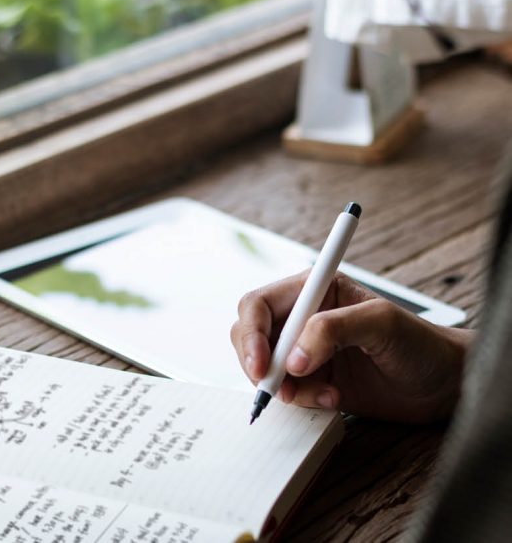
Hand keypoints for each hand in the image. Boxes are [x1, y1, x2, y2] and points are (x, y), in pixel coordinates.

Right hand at [231, 271, 471, 422]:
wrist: (442, 384)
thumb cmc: (421, 344)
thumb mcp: (381, 324)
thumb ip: (333, 330)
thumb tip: (293, 358)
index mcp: (315, 289)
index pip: (259, 305)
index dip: (252, 334)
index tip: (263, 364)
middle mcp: (303, 316)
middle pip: (249, 334)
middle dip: (258, 363)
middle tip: (277, 387)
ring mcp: (304, 349)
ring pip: (263, 366)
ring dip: (285, 387)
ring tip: (324, 394)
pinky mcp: (311, 379)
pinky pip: (284, 390)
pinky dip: (300, 400)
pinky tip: (332, 400)